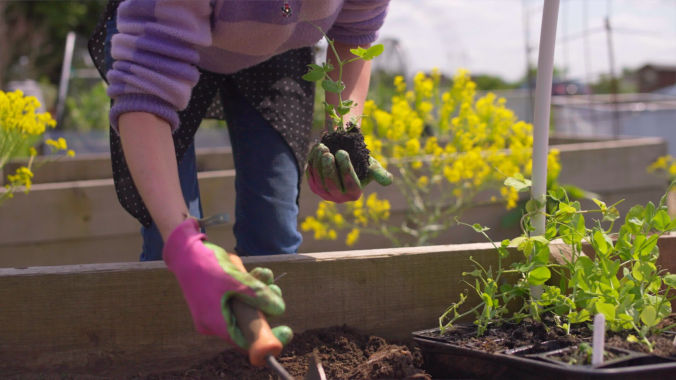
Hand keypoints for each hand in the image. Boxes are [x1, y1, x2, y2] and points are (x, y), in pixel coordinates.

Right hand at [162, 218, 291, 348]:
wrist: (185, 249)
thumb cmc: (207, 264)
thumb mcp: (237, 280)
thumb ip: (258, 295)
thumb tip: (280, 309)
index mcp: (215, 323)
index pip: (246, 342)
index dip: (269, 338)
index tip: (287, 332)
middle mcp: (214, 322)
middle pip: (248, 325)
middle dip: (266, 307)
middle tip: (276, 290)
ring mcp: (214, 311)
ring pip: (245, 310)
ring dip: (259, 293)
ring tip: (265, 276)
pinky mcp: (216, 299)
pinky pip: (238, 300)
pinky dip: (248, 288)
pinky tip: (254, 272)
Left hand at [306, 142, 392, 202]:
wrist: (345, 163)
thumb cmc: (361, 165)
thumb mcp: (372, 167)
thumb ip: (379, 173)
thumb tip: (388, 181)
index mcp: (354, 194)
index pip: (349, 182)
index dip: (344, 167)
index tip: (341, 152)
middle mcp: (339, 198)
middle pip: (331, 183)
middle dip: (328, 167)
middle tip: (327, 152)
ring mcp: (325, 194)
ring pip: (319, 179)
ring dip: (318, 162)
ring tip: (321, 147)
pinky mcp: (314, 187)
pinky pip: (310, 175)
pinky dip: (312, 162)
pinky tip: (315, 149)